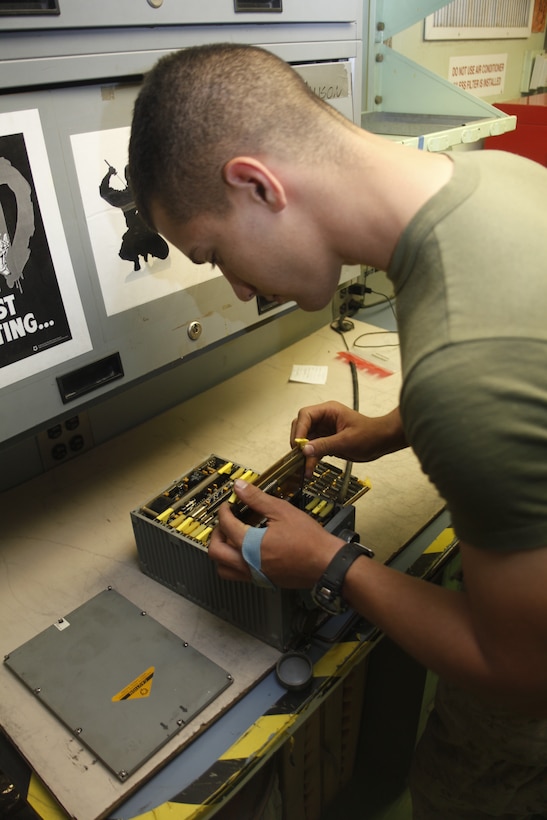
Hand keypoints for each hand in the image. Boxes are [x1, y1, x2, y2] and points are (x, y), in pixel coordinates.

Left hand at [209, 479, 342, 588]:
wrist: (326, 563)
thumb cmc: (308, 539)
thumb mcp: (282, 511)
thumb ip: (257, 499)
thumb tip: (240, 487)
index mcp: (250, 544)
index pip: (226, 525)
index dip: (224, 511)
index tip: (228, 505)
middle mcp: (248, 563)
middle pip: (216, 551)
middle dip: (216, 533)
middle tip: (224, 522)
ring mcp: (255, 575)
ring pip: (223, 569)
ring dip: (221, 552)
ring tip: (231, 538)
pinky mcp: (263, 581)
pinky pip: (238, 575)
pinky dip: (234, 563)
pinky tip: (246, 550)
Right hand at [291, 401, 406, 475]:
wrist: (382, 442)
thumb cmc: (370, 434)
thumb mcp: (346, 441)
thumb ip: (324, 445)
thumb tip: (305, 450)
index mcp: (329, 411)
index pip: (306, 415)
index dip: (299, 430)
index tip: (298, 445)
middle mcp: (324, 419)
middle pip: (302, 427)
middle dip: (299, 442)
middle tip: (298, 456)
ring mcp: (325, 431)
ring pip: (306, 441)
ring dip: (304, 454)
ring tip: (304, 468)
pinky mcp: (327, 442)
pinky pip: (314, 449)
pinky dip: (311, 459)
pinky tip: (309, 468)